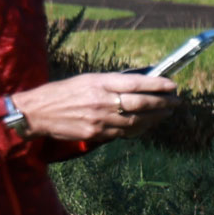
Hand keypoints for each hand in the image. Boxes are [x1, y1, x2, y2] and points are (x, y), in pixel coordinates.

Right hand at [4, 71, 172, 141]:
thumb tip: (139, 84)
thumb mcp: (87, 80)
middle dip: (163, 103)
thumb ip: (112, 83)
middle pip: (141, 103)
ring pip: (136, 121)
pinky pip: (124, 133)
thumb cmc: (63, 93)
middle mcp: (102, 101)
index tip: (172, 85)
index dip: (158, 84)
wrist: (37, 112)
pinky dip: (139, 129)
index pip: (136, 83)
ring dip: (155, 118)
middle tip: (176, 101)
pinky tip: (148, 125)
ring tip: (166, 113)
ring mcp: (100, 120)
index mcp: (100, 82)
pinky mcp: (96, 134)